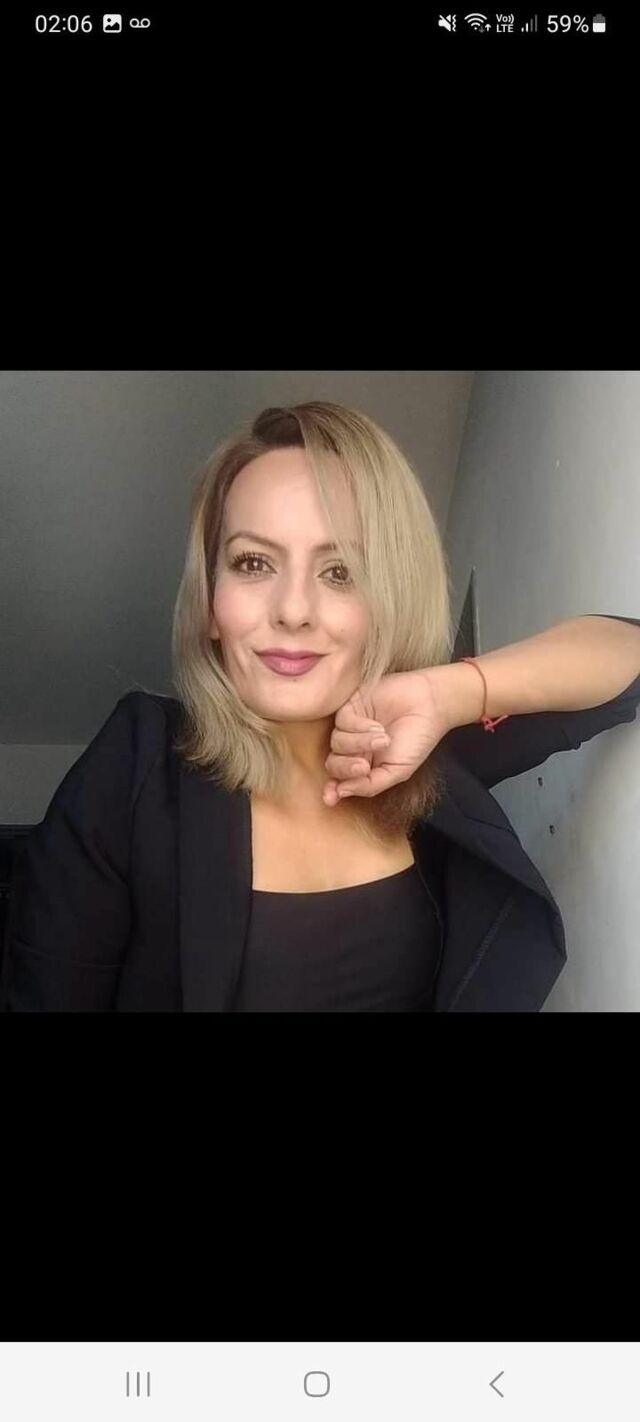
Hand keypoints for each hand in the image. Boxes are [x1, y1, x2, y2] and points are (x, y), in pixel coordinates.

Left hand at [322, 668, 450, 804]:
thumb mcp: (398, 771)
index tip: (331, 798)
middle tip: (364, 766)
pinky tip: (378, 726)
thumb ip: (370, 785)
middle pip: (333, 764)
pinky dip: (360, 727)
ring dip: (360, 744)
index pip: (339, 781)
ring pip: (337, 743)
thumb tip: (340, 794)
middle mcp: (353, 749)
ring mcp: (350, 728)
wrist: (429, 707)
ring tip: (384, 740)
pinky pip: (342, 722)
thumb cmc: (416, 740)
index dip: (332, 790)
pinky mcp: (350, 707)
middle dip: (346, 768)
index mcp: (364, 767)